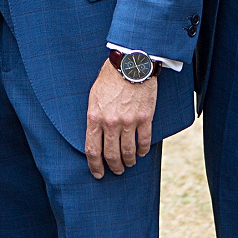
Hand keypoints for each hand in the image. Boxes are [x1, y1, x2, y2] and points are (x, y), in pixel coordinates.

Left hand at [85, 60, 156, 178]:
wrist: (131, 64)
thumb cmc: (110, 78)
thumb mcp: (94, 96)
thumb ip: (94, 117)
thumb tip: (95, 136)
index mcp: (95, 117)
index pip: (92, 149)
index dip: (95, 166)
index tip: (98, 173)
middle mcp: (110, 122)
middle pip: (111, 155)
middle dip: (113, 167)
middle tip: (116, 171)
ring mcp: (129, 121)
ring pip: (128, 151)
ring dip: (128, 161)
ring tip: (129, 163)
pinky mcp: (145, 118)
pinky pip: (144, 141)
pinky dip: (143, 150)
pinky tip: (142, 153)